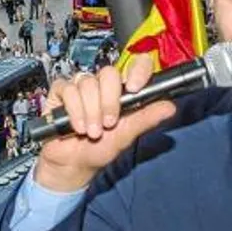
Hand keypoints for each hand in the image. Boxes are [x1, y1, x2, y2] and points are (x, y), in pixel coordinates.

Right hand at [32, 62, 174, 193]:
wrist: (72, 165)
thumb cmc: (99, 149)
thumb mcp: (126, 136)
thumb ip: (146, 119)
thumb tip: (170, 107)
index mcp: (122, 92)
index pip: (135, 66)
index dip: (137, 70)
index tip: (134, 87)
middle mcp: (102, 86)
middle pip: (109, 73)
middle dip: (109, 101)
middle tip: (109, 124)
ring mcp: (81, 86)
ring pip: (88, 83)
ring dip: (91, 112)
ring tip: (92, 132)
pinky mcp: (61, 92)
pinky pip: (68, 89)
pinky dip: (74, 110)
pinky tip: (76, 126)